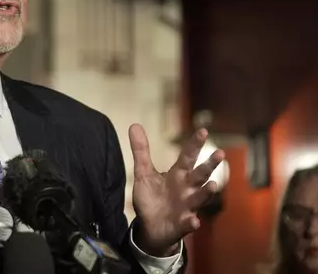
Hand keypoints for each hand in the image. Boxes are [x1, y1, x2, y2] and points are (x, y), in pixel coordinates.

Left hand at [128, 124, 224, 255]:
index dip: (195, 144)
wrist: (150, 227)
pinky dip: (192, 222)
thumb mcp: (143, 173)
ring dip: (206, 192)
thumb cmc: (152, 198)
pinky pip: (189, 223)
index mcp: (178, 175)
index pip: (188, 156)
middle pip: (200, 175)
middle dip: (209, 165)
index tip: (203, 130)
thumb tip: (134, 125)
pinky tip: (194, 221)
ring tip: (213, 185)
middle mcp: (187, 189)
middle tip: (219, 153)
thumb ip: (141, 151)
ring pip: (199, 198)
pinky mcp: (182, 224)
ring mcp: (187, 207)